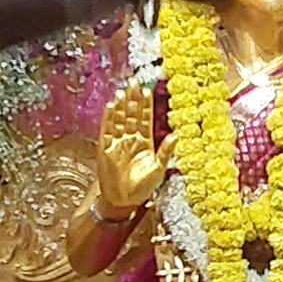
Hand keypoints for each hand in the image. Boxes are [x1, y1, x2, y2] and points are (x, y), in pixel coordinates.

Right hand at [95, 82, 168, 214]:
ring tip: (124, 90)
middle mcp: (131, 139)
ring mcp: (118, 142)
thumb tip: (176, 134)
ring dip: (122, 105)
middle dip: (132, 98)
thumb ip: (167, 151)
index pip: (145, 118)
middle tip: (134, 81)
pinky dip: (109, 118)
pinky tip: (112, 106)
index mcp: (145, 141)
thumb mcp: (159, 168)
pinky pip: (107, 130)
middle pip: (131, 114)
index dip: (145, 104)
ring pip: (120, 119)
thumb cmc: (143, 186)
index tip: (146, 89)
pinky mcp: (106, 148)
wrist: (125, 200)